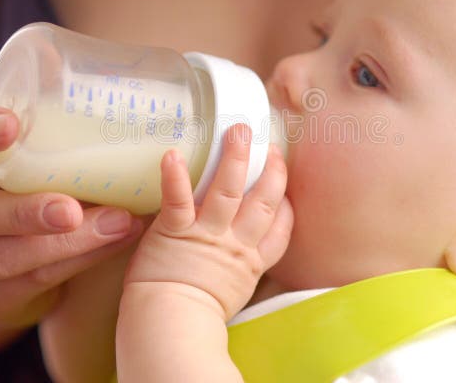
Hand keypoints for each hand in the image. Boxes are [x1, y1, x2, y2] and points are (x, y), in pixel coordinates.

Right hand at [0, 103, 143, 326]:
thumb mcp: (17, 145)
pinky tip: (111, 246)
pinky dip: (72, 266)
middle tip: (72, 209)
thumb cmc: (13, 173)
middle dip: (24, 213)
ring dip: (63, 246)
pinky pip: (23, 284)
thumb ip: (49, 120)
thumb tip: (123, 82)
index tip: (11, 123)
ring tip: (117, 227)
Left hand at [124, 123, 292, 319]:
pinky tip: (174, 154)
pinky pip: (178, 199)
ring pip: (229, 190)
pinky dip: (176, 176)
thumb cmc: (196, 314)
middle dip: (272, 170)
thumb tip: (240, 254)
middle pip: (262, 200)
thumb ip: (240, 267)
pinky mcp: (176, 231)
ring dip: (236, 158)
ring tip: (239, 130)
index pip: (280, 228)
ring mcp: (207, 234)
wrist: (170, 325)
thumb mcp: (234, 291)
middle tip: (272, 145)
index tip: (286, 185)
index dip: (286, 204)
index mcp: (251, 259)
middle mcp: (235, 242)